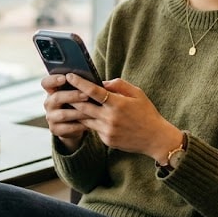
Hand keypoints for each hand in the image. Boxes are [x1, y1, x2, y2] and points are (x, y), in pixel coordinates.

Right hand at [41, 74, 90, 150]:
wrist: (75, 125)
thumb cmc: (78, 104)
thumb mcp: (78, 93)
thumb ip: (82, 86)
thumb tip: (100, 83)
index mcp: (52, 91)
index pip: (46, 83)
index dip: (53, 80)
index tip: (65, 78)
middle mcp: (49, 103)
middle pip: (56, 97)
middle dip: (72, 96)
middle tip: (86, 95)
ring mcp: (50, 117)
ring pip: (63, 114)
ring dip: (78, 112)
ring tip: (91, 111)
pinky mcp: (55, 129)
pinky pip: (67, 128)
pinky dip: (79, 126)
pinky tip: (89, 124)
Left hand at [64, 74, 182, 162]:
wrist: (155, 139)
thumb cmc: (147, 113)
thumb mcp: (137, 94)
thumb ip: (119, 85)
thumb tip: (101, 82)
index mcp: (118, 104)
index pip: (94, 91)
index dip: (80, 82)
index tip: (70, 76)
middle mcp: (110, 118)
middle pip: (83, 106)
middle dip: (72, 97)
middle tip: (62, 89)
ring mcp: (107, 131)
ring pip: (85, 119)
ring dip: (76, 111)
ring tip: (68, 102)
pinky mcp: (106, 140)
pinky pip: (93, 129)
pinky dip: (89, 121)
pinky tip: (84, 116)